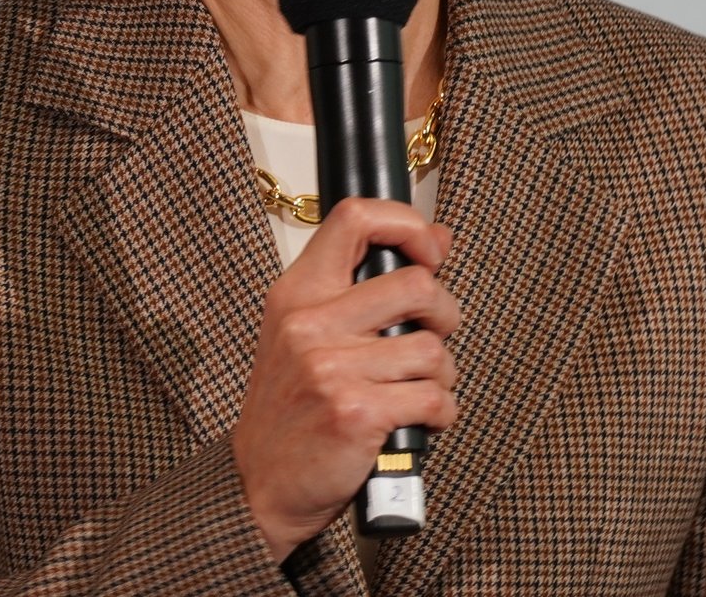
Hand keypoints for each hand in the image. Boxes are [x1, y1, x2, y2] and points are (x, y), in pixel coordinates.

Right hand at [230, 198, 461, 561]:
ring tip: (415, 391)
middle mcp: (310, 323)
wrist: (259, 487)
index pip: (355, 219)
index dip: (407, 224)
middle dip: (446, 313)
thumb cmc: (291, 410)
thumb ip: (362, 288)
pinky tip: (417, 422)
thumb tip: (438, 238)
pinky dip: (440, 414)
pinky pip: (434, 398)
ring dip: (442, 376)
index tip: (429, 251)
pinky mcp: (357, 412)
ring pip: (433, 349)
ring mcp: (332, 368)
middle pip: (417, 284)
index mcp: (297, 294)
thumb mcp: (307, 335)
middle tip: (434, 336)